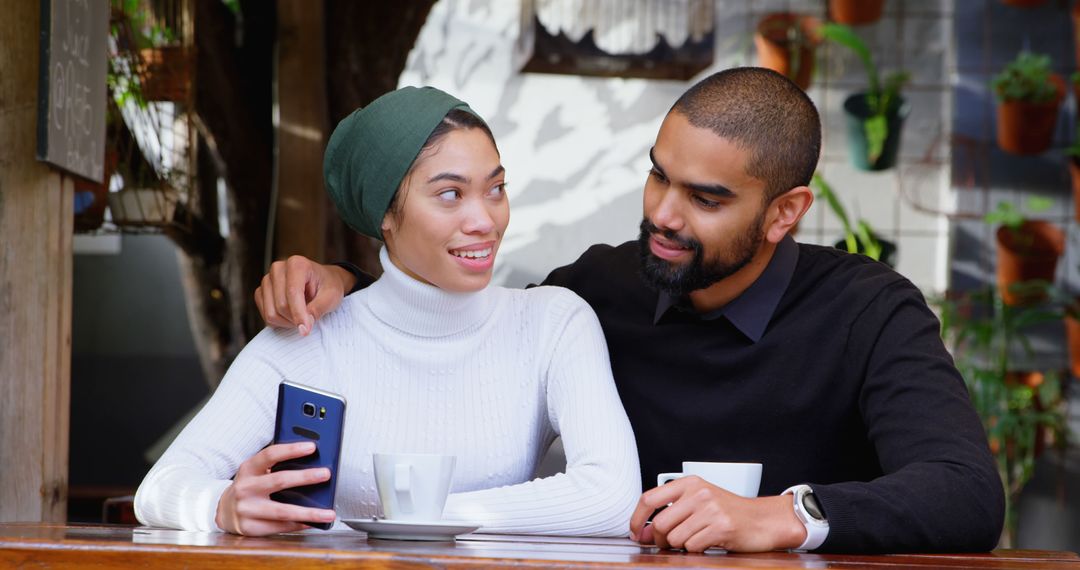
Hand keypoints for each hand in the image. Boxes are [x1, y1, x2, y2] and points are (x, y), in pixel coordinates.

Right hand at [215, 442, 336, 535]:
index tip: (312, 447)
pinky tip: (312, 523)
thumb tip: (311, 464)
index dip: (291, 449)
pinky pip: (280, 526)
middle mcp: (245, 488)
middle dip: (305, 477)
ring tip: (328, 513)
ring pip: (282, 511)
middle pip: (279, 480)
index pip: (270, 455)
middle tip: (325, 474)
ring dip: (309, 513)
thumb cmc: (249, 486)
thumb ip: (276, 466)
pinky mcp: (250, 528)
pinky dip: (299, 524)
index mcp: (248, 469)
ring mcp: (246, 509)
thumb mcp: (255, 472)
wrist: (222, 511)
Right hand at [254, 256, 354, 335]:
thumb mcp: (332, 297)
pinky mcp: (261, 291)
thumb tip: (304, 326)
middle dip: (295, 318)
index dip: (298, 314)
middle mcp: (278, 269)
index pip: (293, 293)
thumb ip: (319, 309)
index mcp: (297, 264)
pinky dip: (279, 321)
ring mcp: (267, 280)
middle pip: (281, 305)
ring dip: (287, 322)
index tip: (305, 330)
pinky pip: (265, 315)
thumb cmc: (328, 287)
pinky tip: (291, 315)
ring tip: (302, 315)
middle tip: (310, 320)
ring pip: (271, 313)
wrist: (322, 282)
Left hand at [628, 476, 805, 552]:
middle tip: (667, 543)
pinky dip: (695, 550)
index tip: (635, 532)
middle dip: (659, 539)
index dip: (636, 518)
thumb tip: (641, 532)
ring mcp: (711, 509)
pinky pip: (692, 546)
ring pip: (675, 537)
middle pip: (660, 523)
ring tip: (693, 540)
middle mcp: (699, 493)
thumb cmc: (728, 512)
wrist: (762, 520)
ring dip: (679, 546)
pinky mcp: (721, 527)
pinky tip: (706, 542)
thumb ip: (671, 511)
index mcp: (689, 483)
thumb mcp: (699, 500)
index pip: (650, 498)